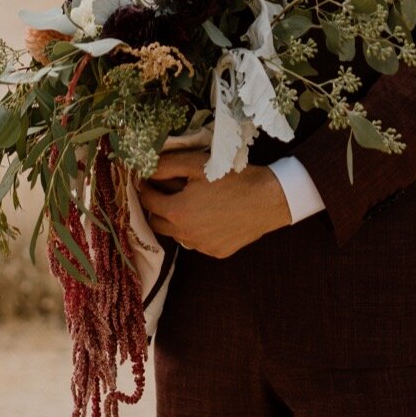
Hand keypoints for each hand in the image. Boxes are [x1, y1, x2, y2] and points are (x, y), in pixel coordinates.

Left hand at [137, 150, 290, 258]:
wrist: (269, 199)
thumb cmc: (232, 178)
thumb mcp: (196, 164)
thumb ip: (166, 166)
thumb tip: (146, 168)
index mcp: (177, 212)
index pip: (147, 201)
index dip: (146, 188)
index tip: (150, 180)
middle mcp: (186, 234)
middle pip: (156, 223)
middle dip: (156, 207)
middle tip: (166, 192)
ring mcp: (202, 246)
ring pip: (176, 235)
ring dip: (176, 221)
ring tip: (189, 203)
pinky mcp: (217, 252)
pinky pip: (197, 242)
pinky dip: (196, 231)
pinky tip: (208, 216)